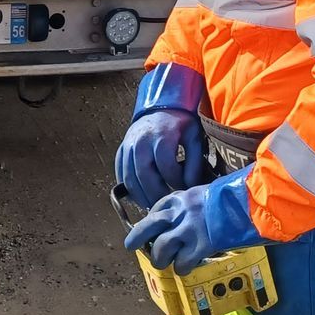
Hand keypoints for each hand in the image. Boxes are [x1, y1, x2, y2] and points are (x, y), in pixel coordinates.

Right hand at [114, 64, 206, 207]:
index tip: (184, 191)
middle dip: (156, 195)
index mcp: (161, 137)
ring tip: (153, 206)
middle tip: (166, 206)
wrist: (160, 107)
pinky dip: (129, 189)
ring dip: (141, 196)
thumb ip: (194, 162)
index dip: (176, 183)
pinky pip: (121, 174)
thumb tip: (190, 186)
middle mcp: (141, 142)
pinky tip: (141, 198)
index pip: (167, 167)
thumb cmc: (180, 124)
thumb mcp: (194, 138)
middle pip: (144, 175)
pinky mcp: (121, 151)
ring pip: (130, 178)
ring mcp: (128, 146)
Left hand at [124, 168, 260, 274]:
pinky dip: (183, 268)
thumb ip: (202, 204)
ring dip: (161, 259)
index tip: (151, 226)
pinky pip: (183, 262)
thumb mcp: (214, 192)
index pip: (158, 207)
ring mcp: (189, 229)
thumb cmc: (240, 194)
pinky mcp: (201, 246)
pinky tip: (186, 270)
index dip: (152, 219)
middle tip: (130, 245)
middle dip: (137, 236)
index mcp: (184, 196)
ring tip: (164, 264)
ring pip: (162, 248)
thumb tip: (202, 214)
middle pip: (149, 225)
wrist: (255, 201)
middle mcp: (182, 211)